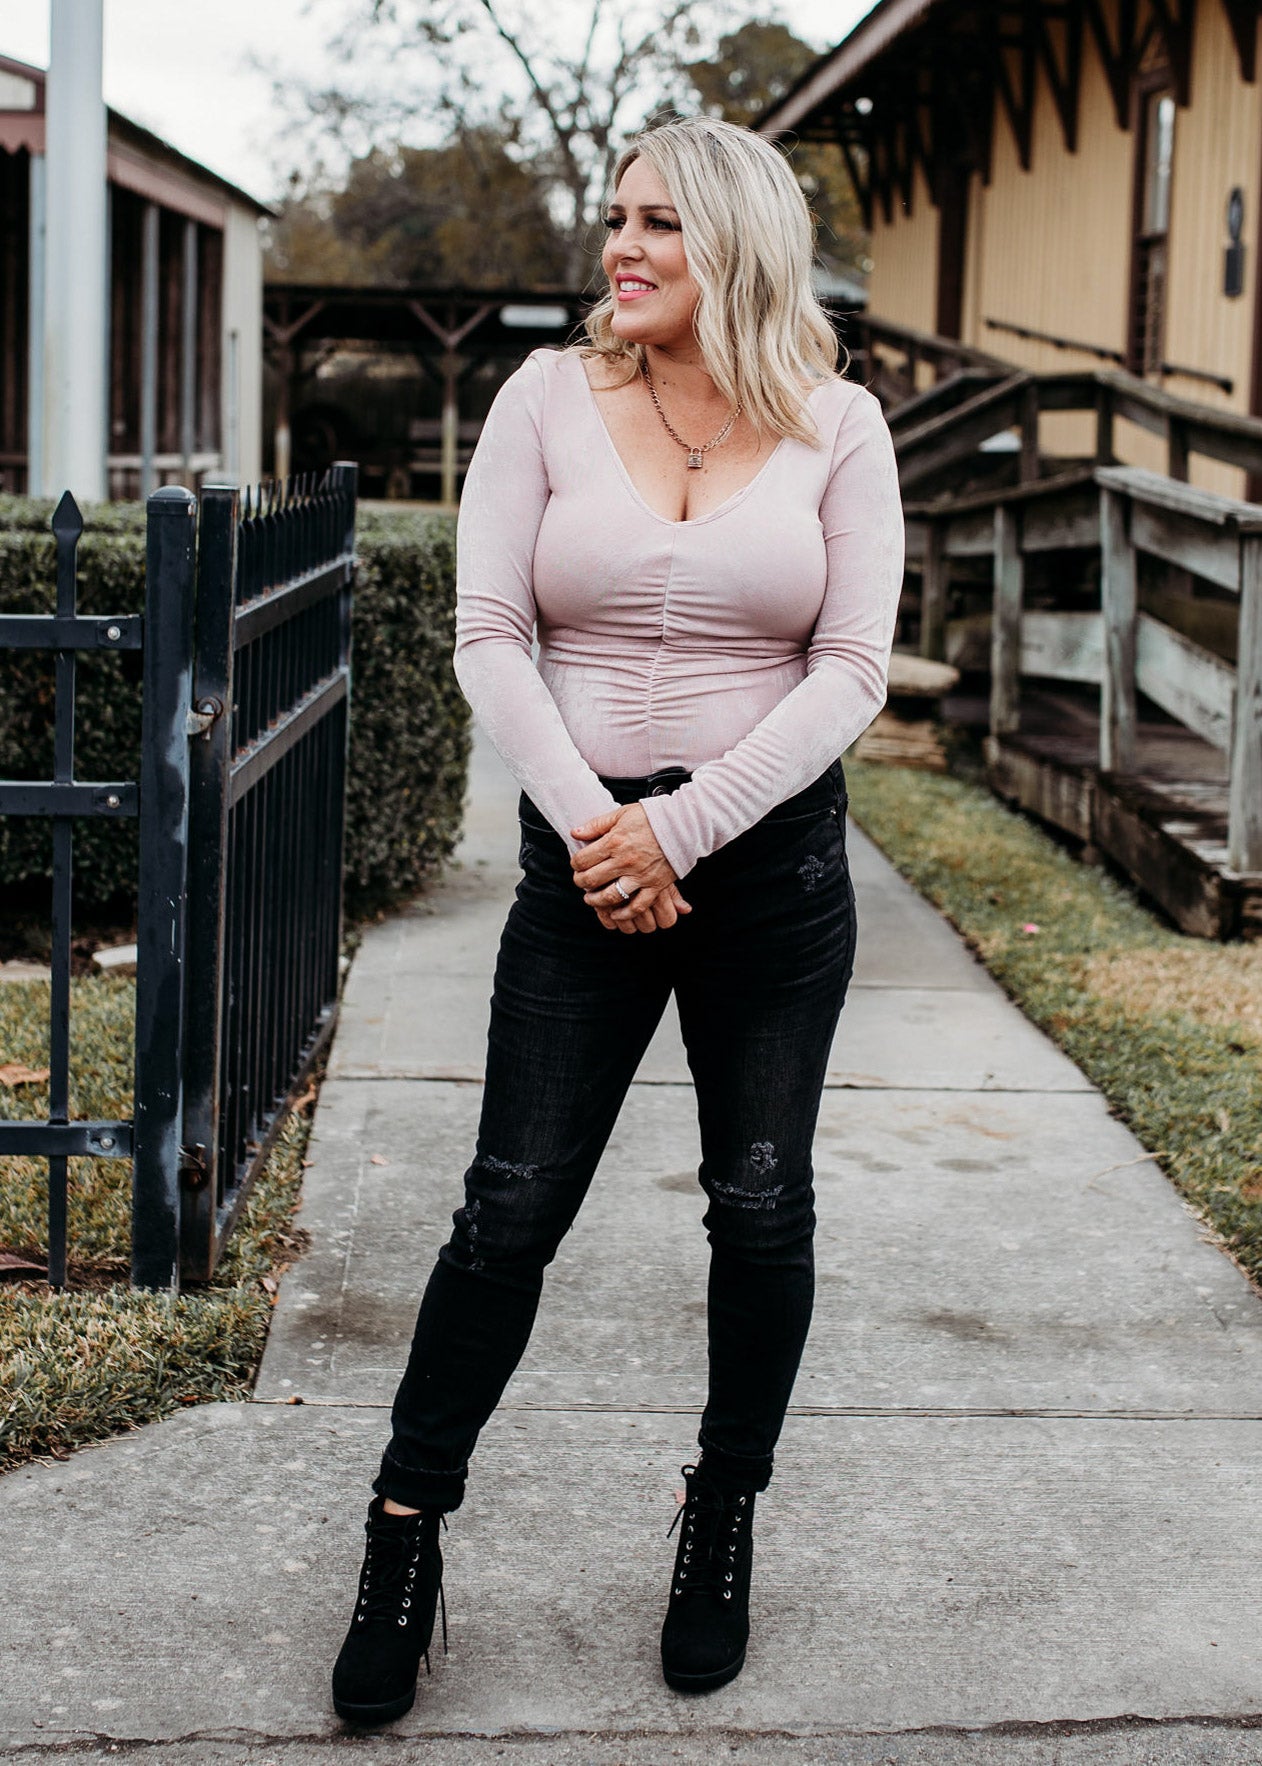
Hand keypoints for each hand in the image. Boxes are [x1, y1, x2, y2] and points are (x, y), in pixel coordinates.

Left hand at [571, 803, 689, 930]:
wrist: (683, 824)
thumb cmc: (653, 817)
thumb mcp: (621, 814)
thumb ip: (596, 824)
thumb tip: (575, 833)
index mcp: (614, 842)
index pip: (583, 859)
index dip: (575, 863)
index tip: (577, 864)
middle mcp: (625, 861)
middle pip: (592, 879)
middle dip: (580, 882)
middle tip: (580, 882)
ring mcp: (640, 875)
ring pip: (611, 896)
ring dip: (597, 901)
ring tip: (592, 899)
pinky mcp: (655, 885)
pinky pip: (637, 906)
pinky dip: (625, 913)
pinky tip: (616, 913)